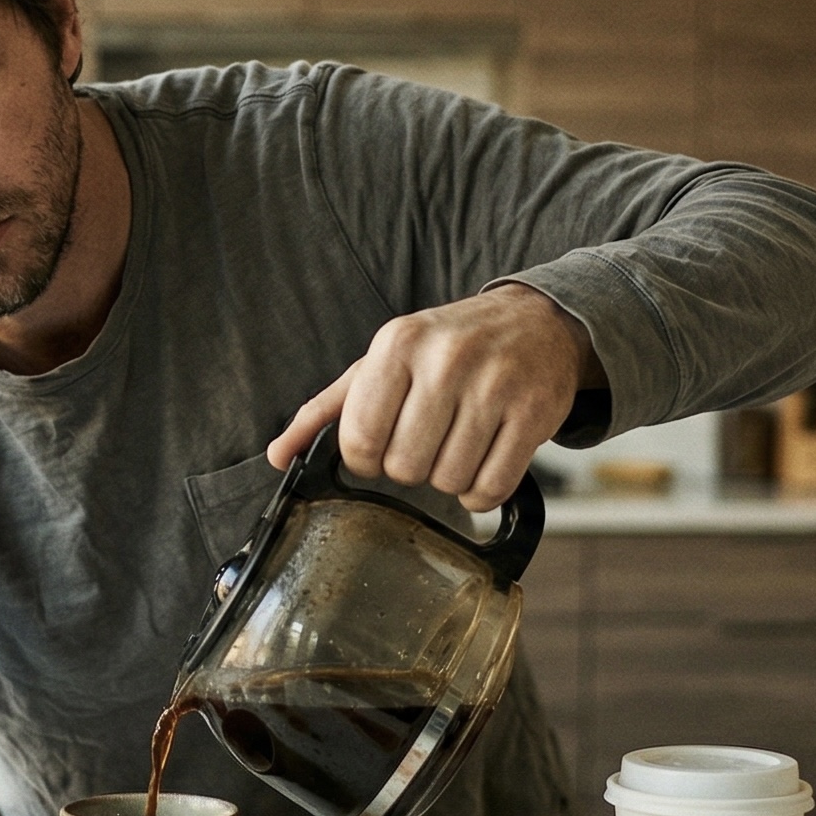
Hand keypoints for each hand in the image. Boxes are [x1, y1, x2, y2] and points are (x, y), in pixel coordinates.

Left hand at [267, 285, 597, 510]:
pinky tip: (480, 464)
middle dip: (408, 468)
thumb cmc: (450, 345)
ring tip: (456, 446)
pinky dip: (480, 493)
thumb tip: (279, 455)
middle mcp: (447, 360)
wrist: (536, 322)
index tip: (378, 447)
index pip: (360, 438)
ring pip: (448, 481)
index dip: (364, 458)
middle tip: (424, 442)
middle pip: (403, 466)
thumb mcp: (383, 361)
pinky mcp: (533, 414)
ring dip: (446, 480)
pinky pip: (492, 488)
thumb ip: (326, 410)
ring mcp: (495, 386)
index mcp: (398, 344)